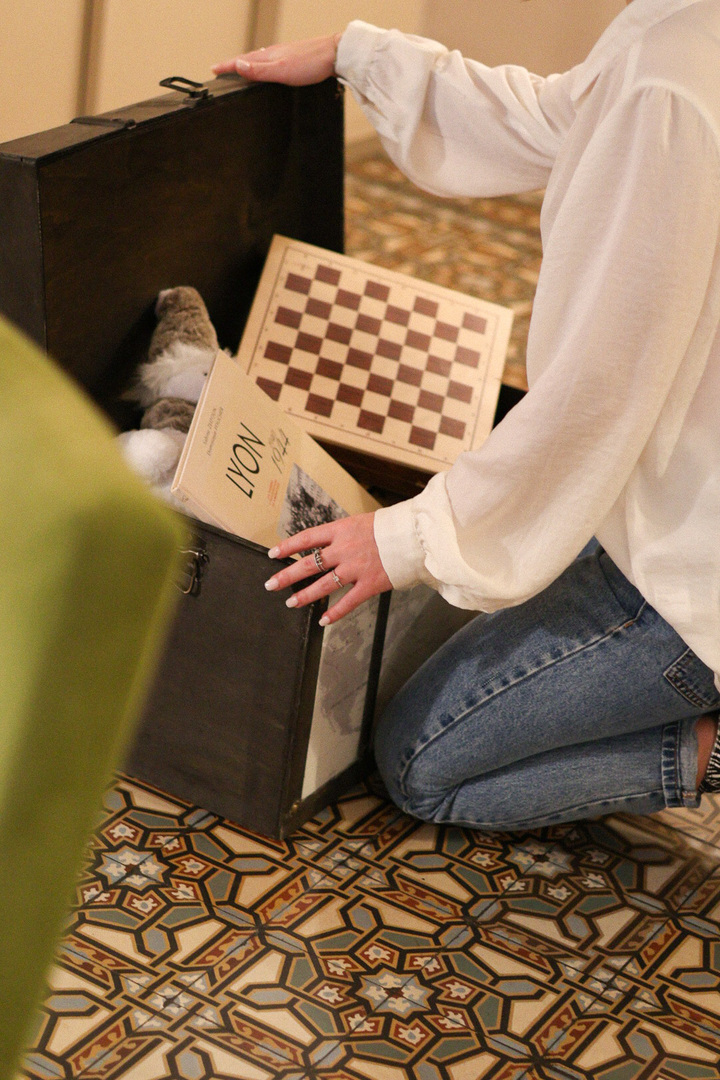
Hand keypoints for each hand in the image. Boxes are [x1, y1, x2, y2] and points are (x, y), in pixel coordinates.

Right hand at [212, 34, 340, 86]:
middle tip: (221, 69)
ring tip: (239, 69)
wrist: (335, 55)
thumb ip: (261, 70)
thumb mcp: (282, 71)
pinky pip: (272, 62)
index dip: (227, 66)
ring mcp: (284, 55)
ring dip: (247, 64)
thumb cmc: (312, 63)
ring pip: (260, 60)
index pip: (242, 62)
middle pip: (249, 59)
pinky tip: (268, 68)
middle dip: (234, 64)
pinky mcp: (294, 59)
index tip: (213, 70)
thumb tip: (239, 67)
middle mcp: (274, 53)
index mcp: (269, 56)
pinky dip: (263, 65)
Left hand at [264, 512, 391, 624]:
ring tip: (291, 602)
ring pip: (324, 585)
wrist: (415, 535)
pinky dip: (334, 613)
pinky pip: (348, 602)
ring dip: (305, 595)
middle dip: (287, 575)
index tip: (273, 554)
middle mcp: (344, 549)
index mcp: (341, 530)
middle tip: (271, 584)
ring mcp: (356, 568)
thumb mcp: (360, 522)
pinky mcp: (370, 584)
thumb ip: (342, 535)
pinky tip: (322, 620)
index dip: (288, 547)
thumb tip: (325, 545)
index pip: (307, 538)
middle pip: (309, 564)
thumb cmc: (389, 527)